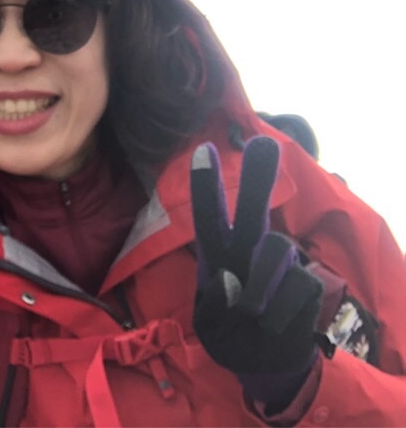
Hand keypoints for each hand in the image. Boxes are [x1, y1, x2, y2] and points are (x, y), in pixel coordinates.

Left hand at [190, 137, 322, 407]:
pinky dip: (281, 313)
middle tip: (265, 144)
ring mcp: (278, 265)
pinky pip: (296, 287)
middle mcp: (247, 251)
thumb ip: (215, 303)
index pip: (208, 216)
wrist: (263, 365)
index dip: (207, 185)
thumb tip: (230, 279)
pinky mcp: (305, 282)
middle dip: (258, 177)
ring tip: (252, 312)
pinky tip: (274, 325)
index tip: (204, 148)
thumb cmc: (229, 334)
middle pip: (253, 211)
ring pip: (275, 250)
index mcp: (216, 254)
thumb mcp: (209, 325)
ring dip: (262, 283)